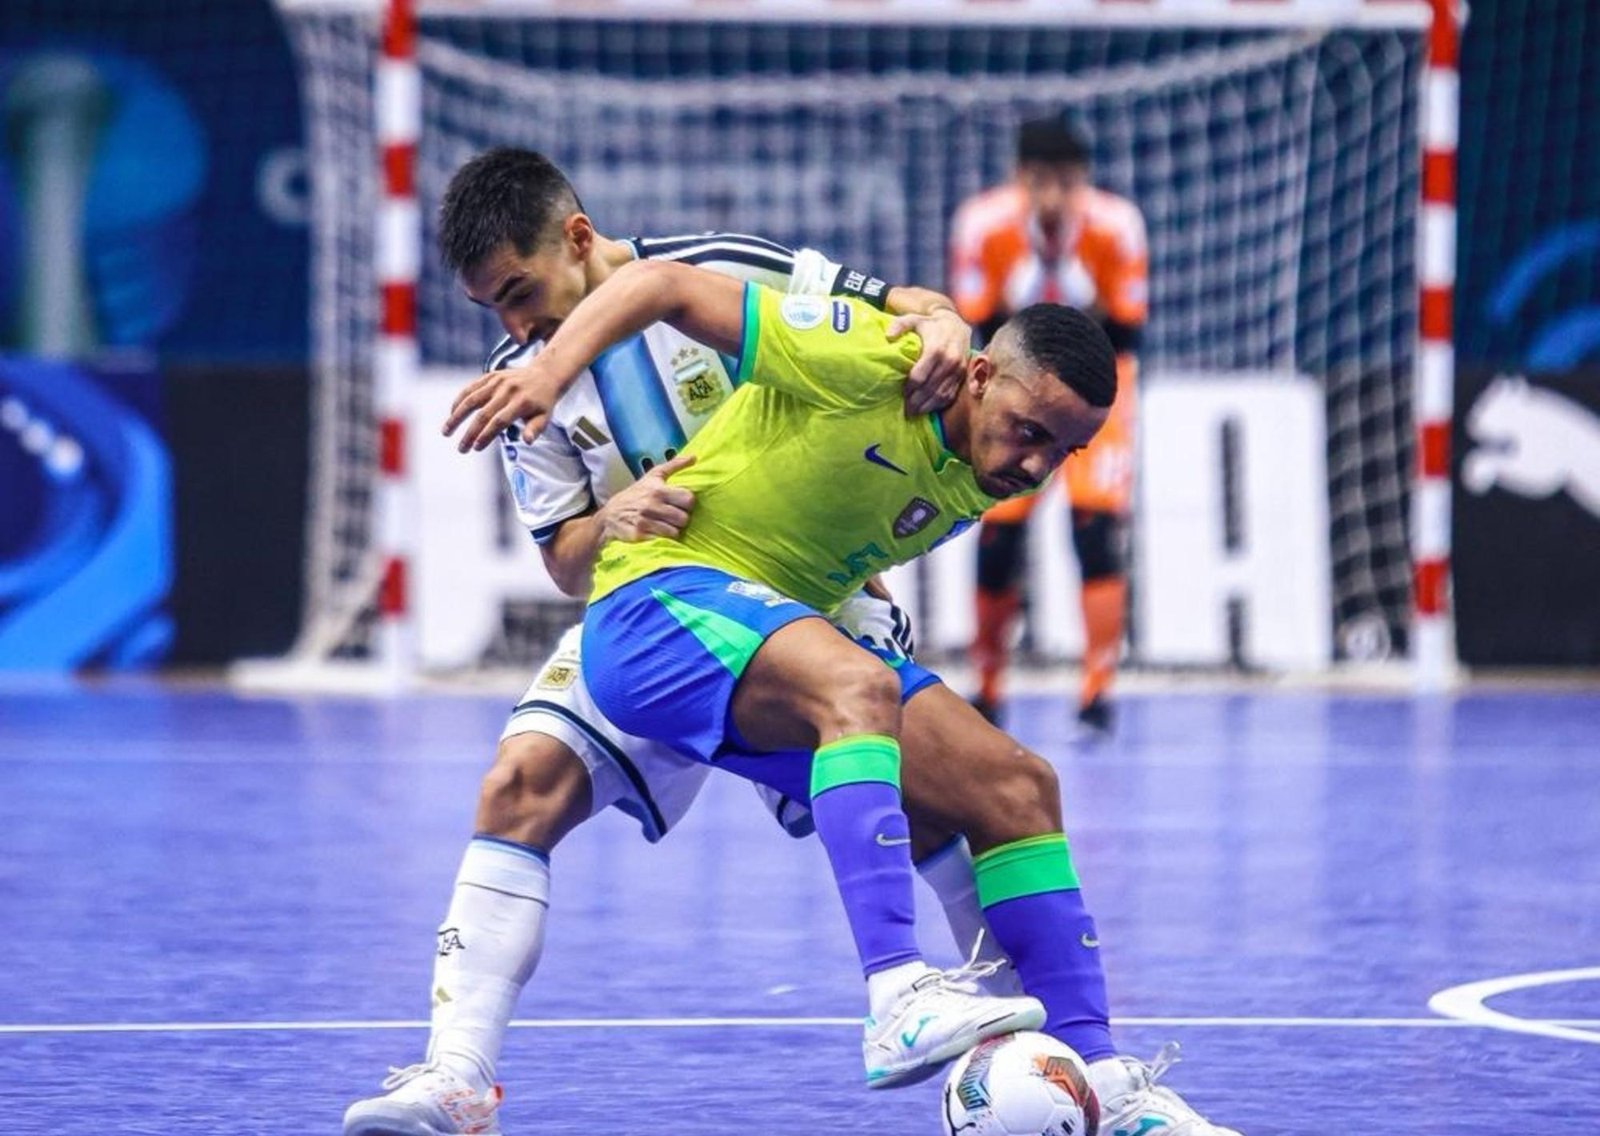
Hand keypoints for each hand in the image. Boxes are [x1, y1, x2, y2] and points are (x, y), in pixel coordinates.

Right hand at [442, 359, 564, 452]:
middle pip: (483, 414)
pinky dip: (459, 400)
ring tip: (446, 431)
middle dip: (470, 433)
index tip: (476, 448)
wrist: (544, 374)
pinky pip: (470, 388)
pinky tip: (451, 413)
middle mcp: (507, 390)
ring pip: (472, 399)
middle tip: (461, 449)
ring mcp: (497, 382)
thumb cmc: (543, 402)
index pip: (500, 421)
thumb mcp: (545, 417)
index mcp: (522, 402)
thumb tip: (527, 441)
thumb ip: (535, 429)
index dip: (486, 435)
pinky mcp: (490, 376)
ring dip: (457, 416)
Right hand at [597, 453, 696, 541]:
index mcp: (658, 490)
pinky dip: (662, 540)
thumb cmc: (635, 495)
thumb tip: (694, 457)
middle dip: (680, 520)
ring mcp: (645, 521)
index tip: (680, 505)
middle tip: (672, 518)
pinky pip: (663, 541)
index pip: (689, 499)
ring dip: (672, 531)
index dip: (687, 504)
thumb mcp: (652, 477)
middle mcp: (651, 505)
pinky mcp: (639, 536)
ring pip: (675, 532)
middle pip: (684, 518)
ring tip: (664, 526)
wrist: (609, 517)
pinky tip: (655, 534)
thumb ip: (674, 465)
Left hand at [888, 306, 970, 415]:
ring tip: (914, 412)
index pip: (920, 376)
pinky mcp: (962, 376)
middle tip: (905, 410)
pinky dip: (939, 404)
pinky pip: (951, 395)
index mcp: (936, 349)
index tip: (901, 393)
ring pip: (941, 395)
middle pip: (930, 388)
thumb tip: (888, 336)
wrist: (957, 325)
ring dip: (927, 406)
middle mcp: (949, 361)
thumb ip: (900, 325)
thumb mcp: (914, 320)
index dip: (909, 388)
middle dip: (916, 401)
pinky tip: (928, 408)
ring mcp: (958, 370)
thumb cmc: (930, 325)